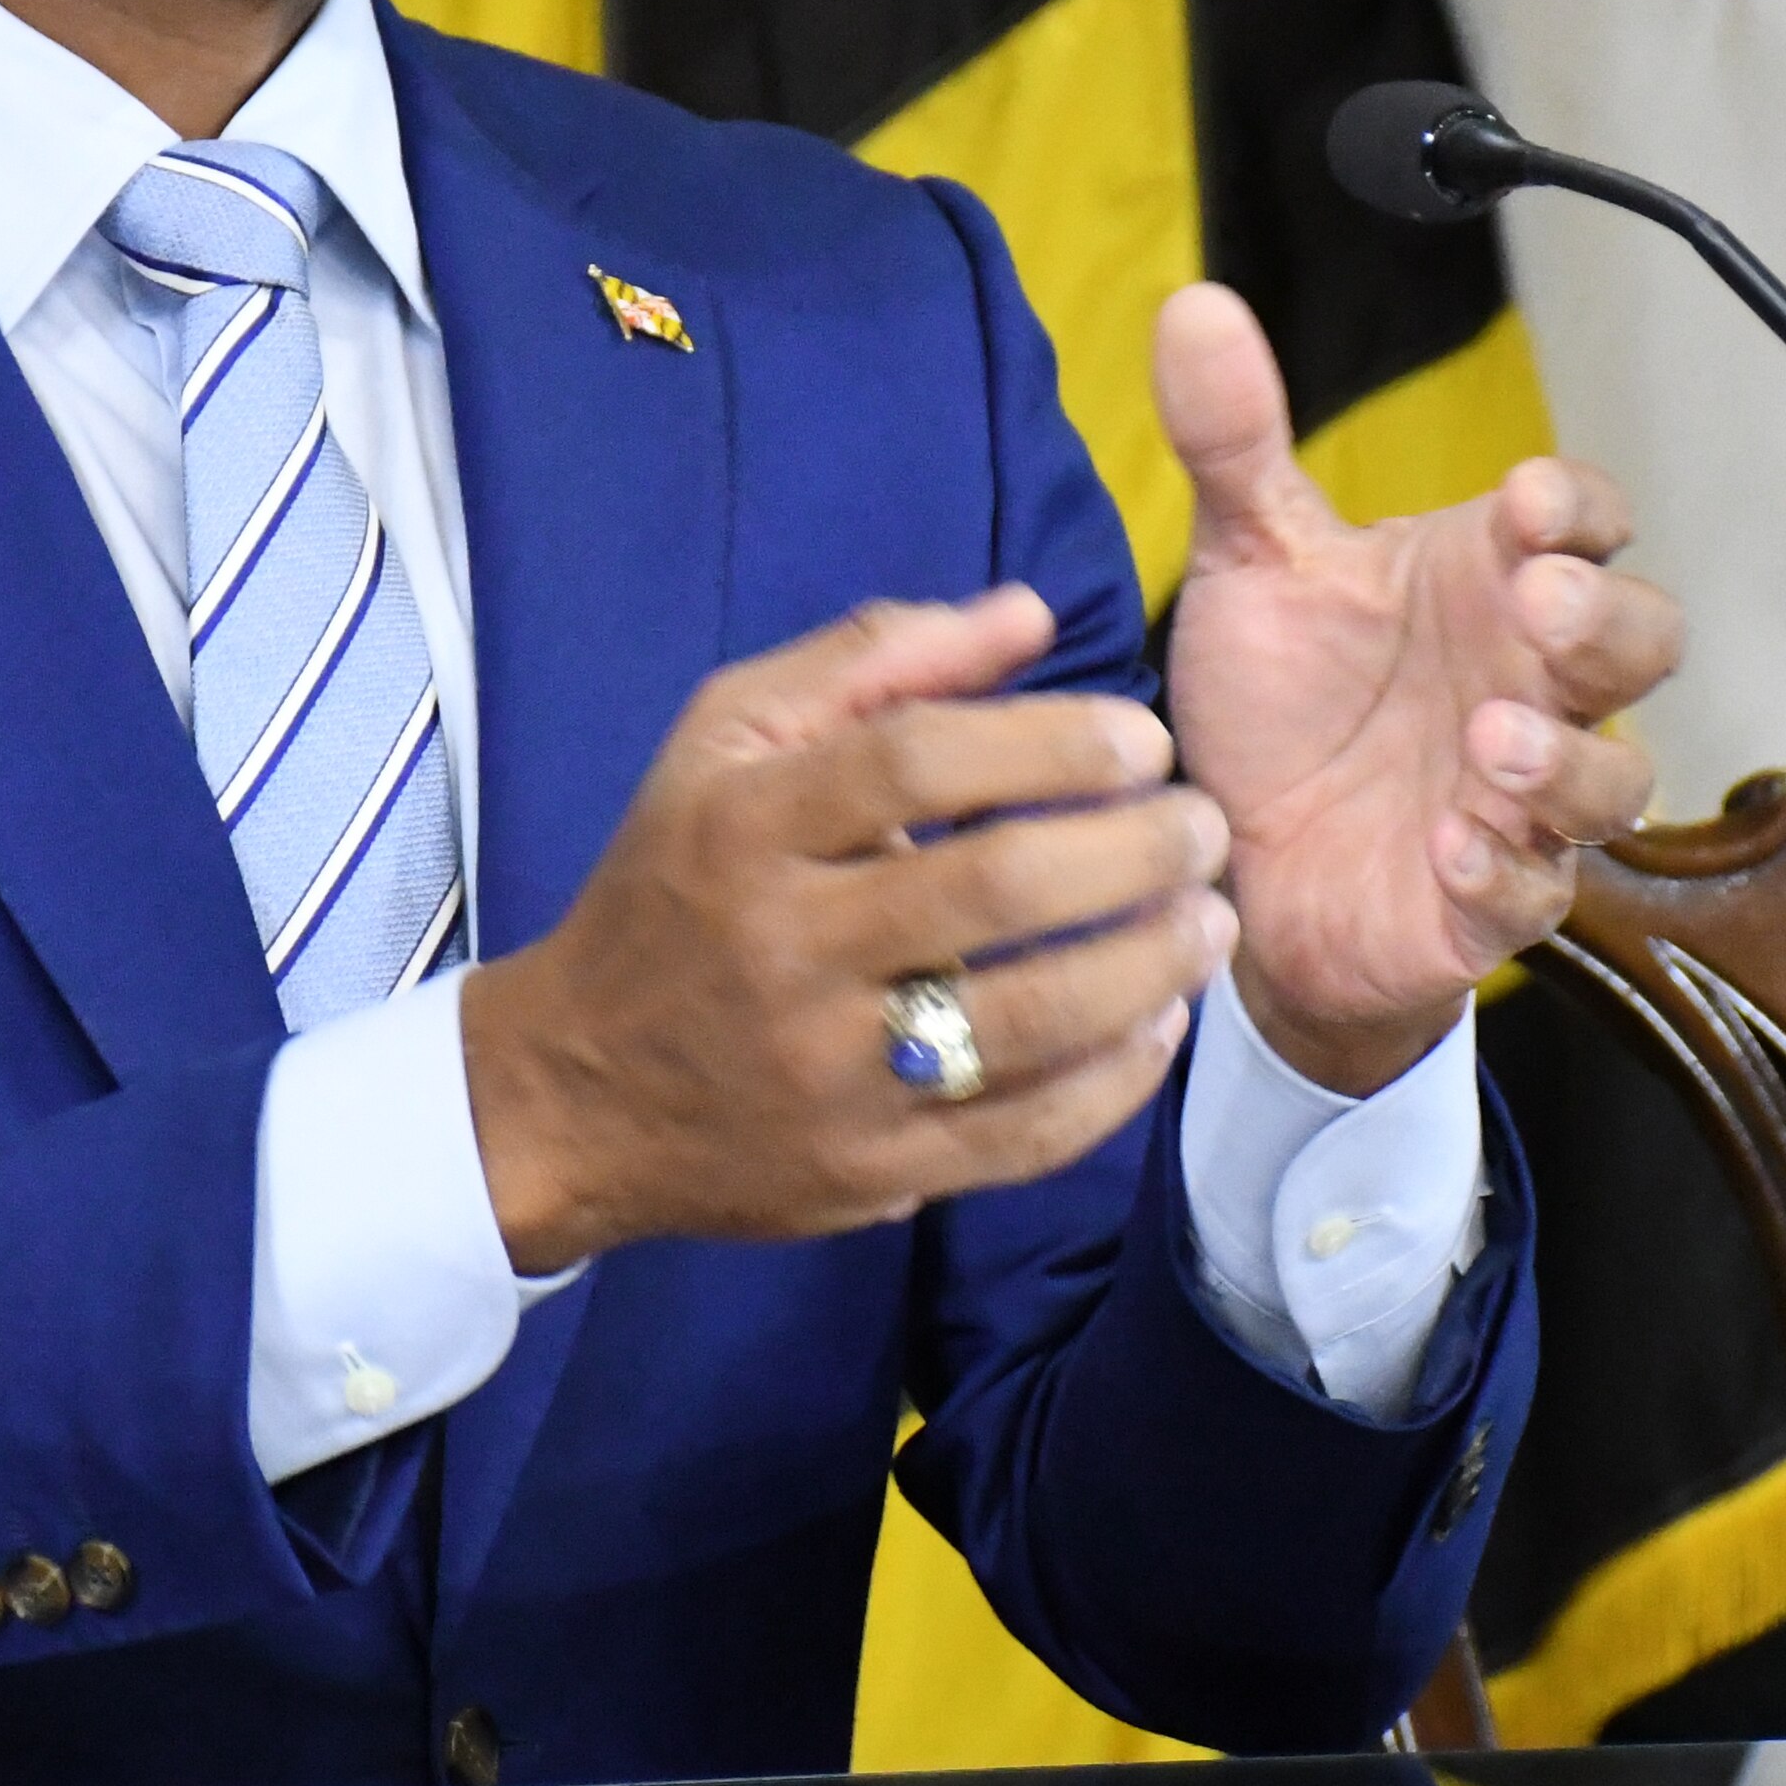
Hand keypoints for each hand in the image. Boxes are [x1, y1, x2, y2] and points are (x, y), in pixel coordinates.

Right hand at [461, 588, 1232, 1272]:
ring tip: (1210, 921)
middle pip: (993, 890)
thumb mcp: (729, 740)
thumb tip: (1033, 612)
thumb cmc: (679, 886)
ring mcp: (827, 1074)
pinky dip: (1115, 1082)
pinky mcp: (867, 1173)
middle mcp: (783, 950)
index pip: (918, 763)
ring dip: (1148, 965)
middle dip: (1132, 851)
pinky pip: (1022, 1135)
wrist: (575, 1091)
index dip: (1052, 740)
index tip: (1142, 738)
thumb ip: (877, 660)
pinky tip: (1160, 1024)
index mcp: (745, 827)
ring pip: (1025, 1022)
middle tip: (1205, 826)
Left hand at [1155, 284, 1678, 1096]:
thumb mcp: (1250, 563)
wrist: (1225, 861)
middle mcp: (1526, 686)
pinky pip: (1530, 895)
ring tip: (1490, 736)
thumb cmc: (1277, 703)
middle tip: (1538, 598)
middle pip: (1640, 639)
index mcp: (1485, 585)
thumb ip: (1235, 443)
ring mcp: (1519, 802)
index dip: (1578, 508)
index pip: (1586, 523)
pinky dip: (1499, 874)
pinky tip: (1448, 847)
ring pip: (1614, 781)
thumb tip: (1194, 305)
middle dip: (1606, 617)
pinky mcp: (1484, 904)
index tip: (1525, 499)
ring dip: (1567, 758)